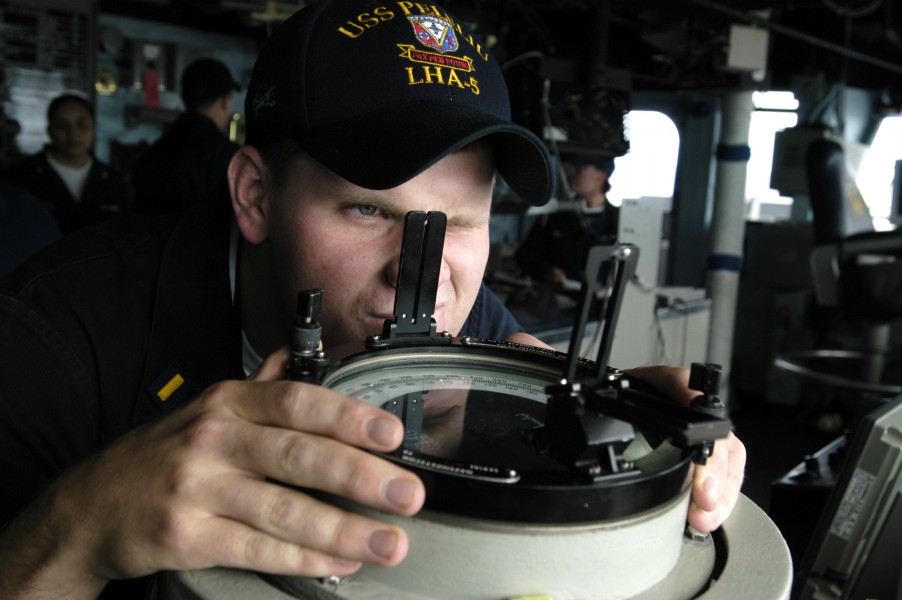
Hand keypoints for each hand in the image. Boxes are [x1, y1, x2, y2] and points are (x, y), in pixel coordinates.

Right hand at [6, 347, 424, 596]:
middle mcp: (212, 440)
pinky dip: (303, 559)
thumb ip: (263, 387)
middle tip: (408, 495)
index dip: (347, 417)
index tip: (391, 433)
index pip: (297, 402)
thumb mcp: (209, 409)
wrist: (90, 508)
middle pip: (297, 456)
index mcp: (228, 403)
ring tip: (389, 543)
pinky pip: (256, 550)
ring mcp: (195, 490)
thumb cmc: (165, 455)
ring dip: (344, 531)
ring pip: (282, 511)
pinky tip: (338, 562)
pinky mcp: (184, 537)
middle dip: (360, 478)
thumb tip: (308, 357)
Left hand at [507, 339, 745, 532]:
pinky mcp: (696, 465)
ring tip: (702, 512)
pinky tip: (705, 518)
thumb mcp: (576, 386)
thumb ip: (547, 361)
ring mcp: (690, 438)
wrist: (603, 420)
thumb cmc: (598, 404)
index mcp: (646, 384)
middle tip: (701, 489)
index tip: (696, 405)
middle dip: (712, 459)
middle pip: (710, 425)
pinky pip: (722, 476)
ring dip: (719, 484)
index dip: (688, 390)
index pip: (673, 379)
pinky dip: (720, 497)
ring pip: (723, 453)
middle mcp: (675, 410)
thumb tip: (521, 343)